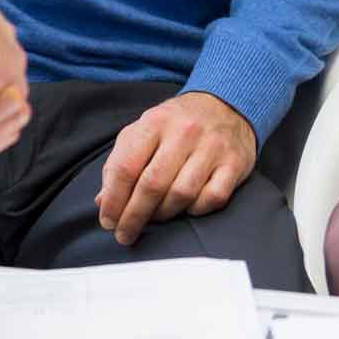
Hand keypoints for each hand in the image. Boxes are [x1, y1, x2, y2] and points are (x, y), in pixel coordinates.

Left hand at [96, 91, 256, 244]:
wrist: (224, 105)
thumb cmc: (176, 125)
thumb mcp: (142, 131)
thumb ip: (120, 163)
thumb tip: (103, 201)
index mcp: (155, 122)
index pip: (126, 166)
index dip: (114, 199)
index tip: (108, 221)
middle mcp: (184, 132)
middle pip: (153, 184)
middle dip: (134, 216)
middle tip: (125, 234)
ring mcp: (212, 147)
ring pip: (182, 194)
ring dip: (163, 214)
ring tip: (155, 217)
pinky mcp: (234, 163)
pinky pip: (213, 198)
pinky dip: (196, 210)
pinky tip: (187, 207)